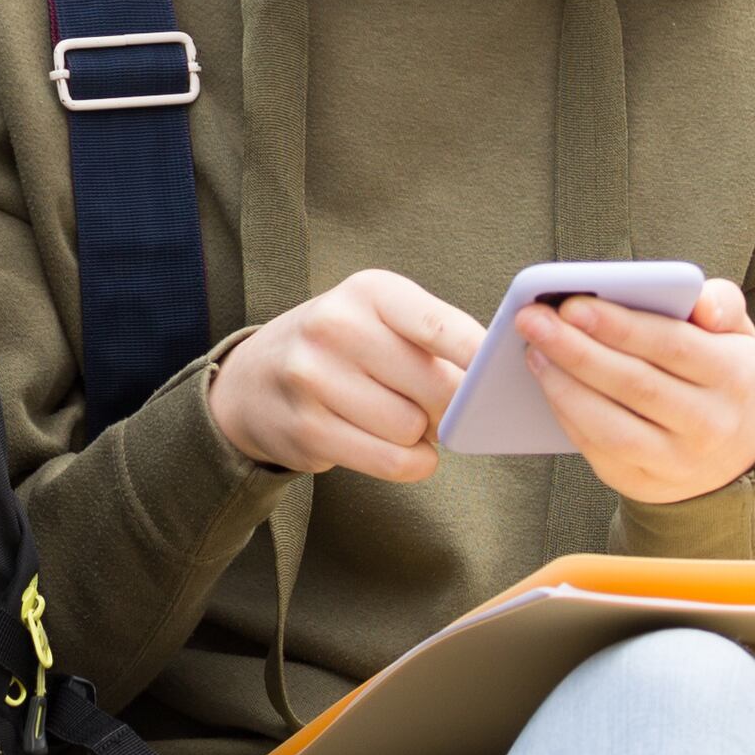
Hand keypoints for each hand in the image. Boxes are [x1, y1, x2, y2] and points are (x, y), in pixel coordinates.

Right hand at [209, 267, 485, 482]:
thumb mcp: (378, 318)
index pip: (440, 326)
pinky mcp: (308, 429)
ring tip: (403, 421)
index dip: (481, 357)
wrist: (251, 382)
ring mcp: (315, 379)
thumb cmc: (340, 348)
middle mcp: (336, 327)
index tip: (502, 374)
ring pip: (413, 428)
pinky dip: (411, 463)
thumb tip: (494, 377)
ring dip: (423, 436)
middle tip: (439, 406)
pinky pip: (391, 460)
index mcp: (368, 291)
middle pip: (438, 387)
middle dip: (451, 407)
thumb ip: (435, 337)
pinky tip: (403, 450)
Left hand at [524, 277, 754, 505]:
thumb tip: (702, 305)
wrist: (729, 456)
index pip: (672, 346)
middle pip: (635, 385)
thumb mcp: (737, 335)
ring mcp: (675, 460)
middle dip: (578, 350)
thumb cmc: (718, 375)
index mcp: (734, 376)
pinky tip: (546, 381)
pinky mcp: (641, 482)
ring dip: (565, 386)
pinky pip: (598, 448)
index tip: (571, 304)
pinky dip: (567, 413)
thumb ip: (723, 303)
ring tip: (533, 350)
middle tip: (532, 320)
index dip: (619, 326)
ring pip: (612, 425)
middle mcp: (710, 424)